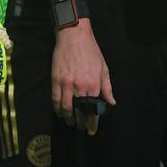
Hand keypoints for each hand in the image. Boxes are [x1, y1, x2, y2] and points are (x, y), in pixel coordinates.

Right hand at [51, 20, 115, 134]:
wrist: (74, 36)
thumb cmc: (91, 51)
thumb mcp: (103, 68)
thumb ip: (107, 87)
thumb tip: (111, 102)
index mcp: (94, 84)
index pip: (93, 109)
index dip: (92, 122)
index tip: (92, 130)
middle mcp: (80, 87)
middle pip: (79, 111)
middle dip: (80, 123)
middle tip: (80, 128)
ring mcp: (66, 84)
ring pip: (65, 108)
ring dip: (68, 118)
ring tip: (71, 122)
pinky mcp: (56, 80)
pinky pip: (55, 99)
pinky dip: (57, 109)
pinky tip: (60, 113)